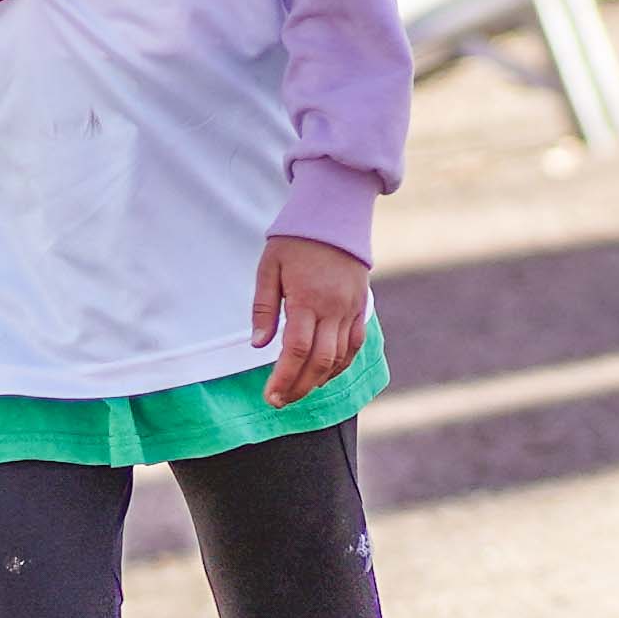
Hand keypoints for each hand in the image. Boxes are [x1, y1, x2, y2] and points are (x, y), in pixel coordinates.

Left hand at [251, 234, 371, 406]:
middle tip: (280, 401)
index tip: (270, 396)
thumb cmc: (295, 240)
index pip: (296, 350)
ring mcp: (350, 309)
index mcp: (308, 299)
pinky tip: (324, 375)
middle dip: (299, 387)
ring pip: (340, 358)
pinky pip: (355, 345)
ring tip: (298, 392)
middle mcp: (333, 308)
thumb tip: (258, 345)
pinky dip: (341, 365)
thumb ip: (263, 307)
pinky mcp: (360, 308)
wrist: (335, 216)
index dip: (284, 378)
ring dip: (319, 381)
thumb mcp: (269, 268)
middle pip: (320, 362)